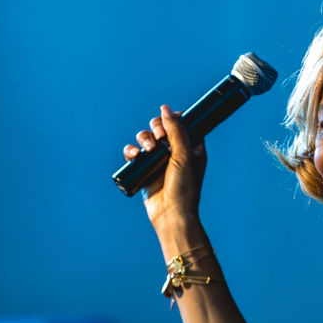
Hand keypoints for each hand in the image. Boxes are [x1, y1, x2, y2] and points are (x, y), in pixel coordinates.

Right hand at [122, 105, 206, 230]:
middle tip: (158, 137)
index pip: (181, 123)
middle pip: (160, 127)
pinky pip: (133, 153)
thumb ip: (176, 130)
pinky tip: (135, 156)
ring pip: (145, 138)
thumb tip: (165, 108)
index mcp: (191, 147)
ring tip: (147, 150)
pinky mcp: (144, 170)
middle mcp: (174, 152)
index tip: (169, 123)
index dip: (173, 119)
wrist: (171, 214)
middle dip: (156, 128)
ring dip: (143, 139)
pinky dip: (132, 151)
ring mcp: (158, 160)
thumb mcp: (185, 155)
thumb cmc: (184, 187)